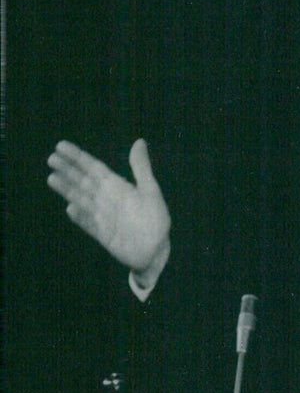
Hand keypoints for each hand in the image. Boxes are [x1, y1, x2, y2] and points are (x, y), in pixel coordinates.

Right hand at [47, 139, 170, 289]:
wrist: (156, 251)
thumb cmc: (156, 219)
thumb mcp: (150, 191)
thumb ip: (141, 168)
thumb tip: (139, 141)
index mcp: (118, 187)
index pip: (94, 168)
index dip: (78, 157)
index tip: (61, 146)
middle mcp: (107, 200)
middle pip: (83, 181)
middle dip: (67, 170)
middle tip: (51, 159)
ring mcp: (103, 217)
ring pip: (82, 200)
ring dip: (67, 190)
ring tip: (52, 178)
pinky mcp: (102, 235)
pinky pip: (89, 224)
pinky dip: (80, 218)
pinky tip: (70, 209)